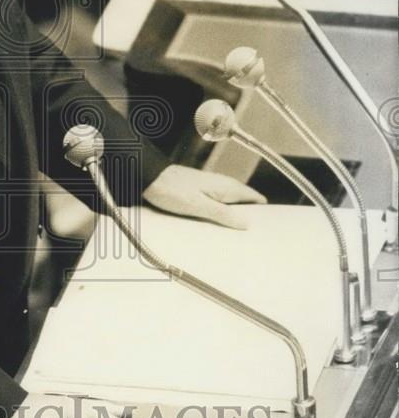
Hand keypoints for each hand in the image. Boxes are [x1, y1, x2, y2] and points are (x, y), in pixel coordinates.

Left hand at [143, 164, 265, 229]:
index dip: (264, 213)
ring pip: (232, 204)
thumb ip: (223, 214)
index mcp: (227, 187)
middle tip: (251, 238)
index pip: (256, 198)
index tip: (267, 229)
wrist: (151, 178)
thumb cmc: (171, 190)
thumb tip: (246, 224)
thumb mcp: (199, 206)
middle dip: (250, 218)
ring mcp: (212, 188)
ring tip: (236, 237)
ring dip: (235, 218)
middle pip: (245, 203)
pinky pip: (219, 205)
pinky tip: (217, 227)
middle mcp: (222, 185)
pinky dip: (222, 215)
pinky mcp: (202, 192)